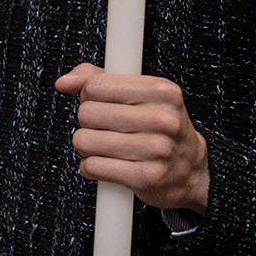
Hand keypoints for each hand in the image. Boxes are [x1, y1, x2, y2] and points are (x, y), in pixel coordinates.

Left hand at [56, 63, 210, 211]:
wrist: (191, 170)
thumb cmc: (158, 127)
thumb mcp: (138, 93)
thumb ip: (97, 78)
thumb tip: (64, 82)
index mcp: (162, 91)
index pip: (95, 86)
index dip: (89, 95)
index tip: (102, 103)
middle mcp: (163, 119)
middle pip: (86, 113)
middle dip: (88, 122)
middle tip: (106, 128)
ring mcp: (157, 150)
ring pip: (85, 141)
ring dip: (87, 146)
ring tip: (106, 147)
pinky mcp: (146, 177)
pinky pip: (92, 166)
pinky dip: (91, 167)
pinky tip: (108, 164)